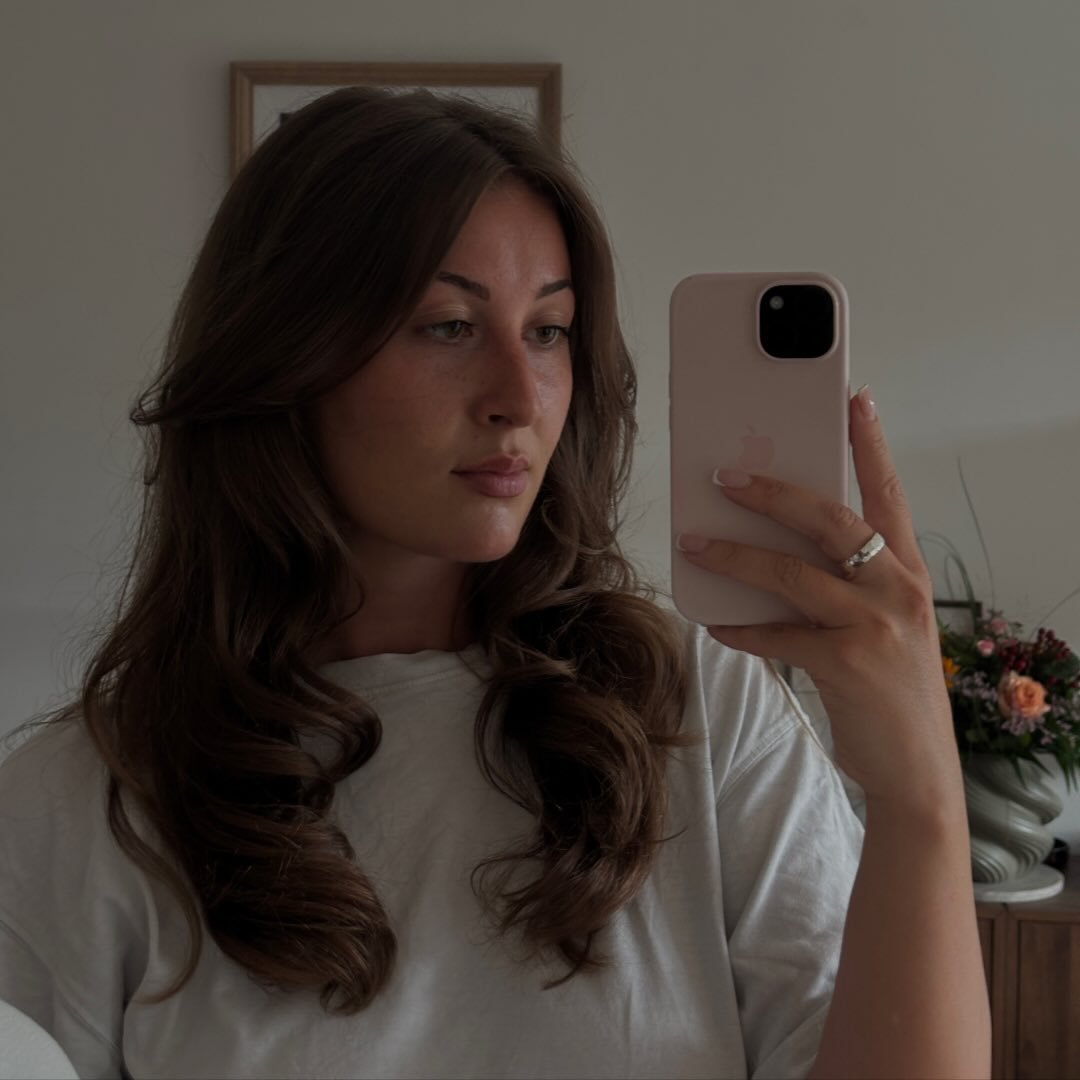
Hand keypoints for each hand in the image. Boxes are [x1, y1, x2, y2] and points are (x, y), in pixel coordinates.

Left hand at [676, 386, 962, 817]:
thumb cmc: (892, 688)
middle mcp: (897, 588)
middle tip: (725, 476)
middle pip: (829, 519)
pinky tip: (713, 623)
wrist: (917, 769)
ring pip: (791, 572)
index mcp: (907, 573)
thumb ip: (846, 586)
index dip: (870, 446)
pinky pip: (777, 635)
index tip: (854, 400)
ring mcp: (875, 625)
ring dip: (735, 556)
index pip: (887, 495)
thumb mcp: (885, 625)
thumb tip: (773, 553)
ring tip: (693, 543)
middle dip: (772, 492)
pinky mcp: (846, 664)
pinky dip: (740, 628)